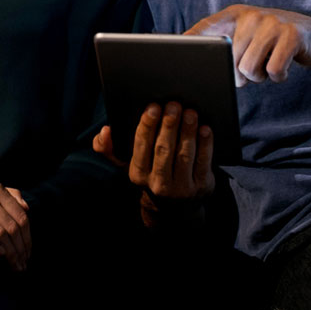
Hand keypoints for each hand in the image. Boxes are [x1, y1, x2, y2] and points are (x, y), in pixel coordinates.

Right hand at [94, 102, 213, 228]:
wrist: (175, 204)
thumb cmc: (150, 172)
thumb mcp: (127, 163)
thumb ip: (109, 147)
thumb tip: (105, 131)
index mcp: (138, 174)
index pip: (141, 147)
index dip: (147, 126)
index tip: (153, 107)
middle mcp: (158, 184)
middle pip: (163, 150)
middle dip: (168, 125)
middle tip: (173, 105)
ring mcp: (181, 188)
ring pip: (184, 155)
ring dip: (187, 132)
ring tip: (190, 113)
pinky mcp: (201, 187)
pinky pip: (203, 162)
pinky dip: (205, 145)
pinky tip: (205, 129)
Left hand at [188, 4, 310, 85]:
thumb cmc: (274, 44)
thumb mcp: (248, 38)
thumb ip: (225, 48)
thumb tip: (198, 68)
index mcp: (235, 15)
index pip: (205, 29)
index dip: (188, 41)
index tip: (171, 52)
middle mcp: (250, 15)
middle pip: (229, 61)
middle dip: (240, 75)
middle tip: (255, 68)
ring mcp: (272, 23)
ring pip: (249, 68)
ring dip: (260, 77)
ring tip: (269, 64)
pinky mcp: (292, 35)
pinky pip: (273, 70)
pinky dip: (278, 76)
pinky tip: (284, 67)